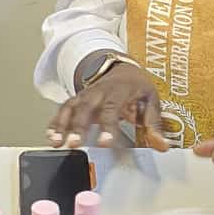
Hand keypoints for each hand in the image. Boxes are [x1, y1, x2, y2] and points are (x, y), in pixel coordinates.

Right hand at [49, 61, 168, 150]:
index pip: (111, 108)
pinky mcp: (76, 101)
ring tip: (56, 142)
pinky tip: (51, 137)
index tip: (103, 143)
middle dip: (78, 126)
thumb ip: (154, 124)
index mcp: (118, 90)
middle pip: (85, 107)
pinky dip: (55, 123)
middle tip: (74, 144)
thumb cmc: (136, 87)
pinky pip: (63, 110)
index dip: (107, 126)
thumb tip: (162, 146)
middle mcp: (98, 91)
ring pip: (70, 108)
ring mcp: (85, 95)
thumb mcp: (151, 100)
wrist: (122, 69)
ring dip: (61, 125)